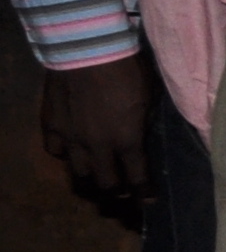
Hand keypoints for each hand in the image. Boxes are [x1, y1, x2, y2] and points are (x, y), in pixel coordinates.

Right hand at [38, 53, 152, 213]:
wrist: (88, 50)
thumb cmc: (127, 70)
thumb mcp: (148, 98)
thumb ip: (143, 122)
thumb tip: (141, 134)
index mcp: (127, 140)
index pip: (137, 177)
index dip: (143, 193)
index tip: (148, 201)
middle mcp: (97, 146)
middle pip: (105, 183)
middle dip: (116, 192)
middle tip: (121, 193)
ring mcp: (71, 138)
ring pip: (78, 172)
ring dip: (90, 177)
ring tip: (97, 175)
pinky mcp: (51, 125)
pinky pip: (55, 151)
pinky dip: (65, 154)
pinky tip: (70, 150)